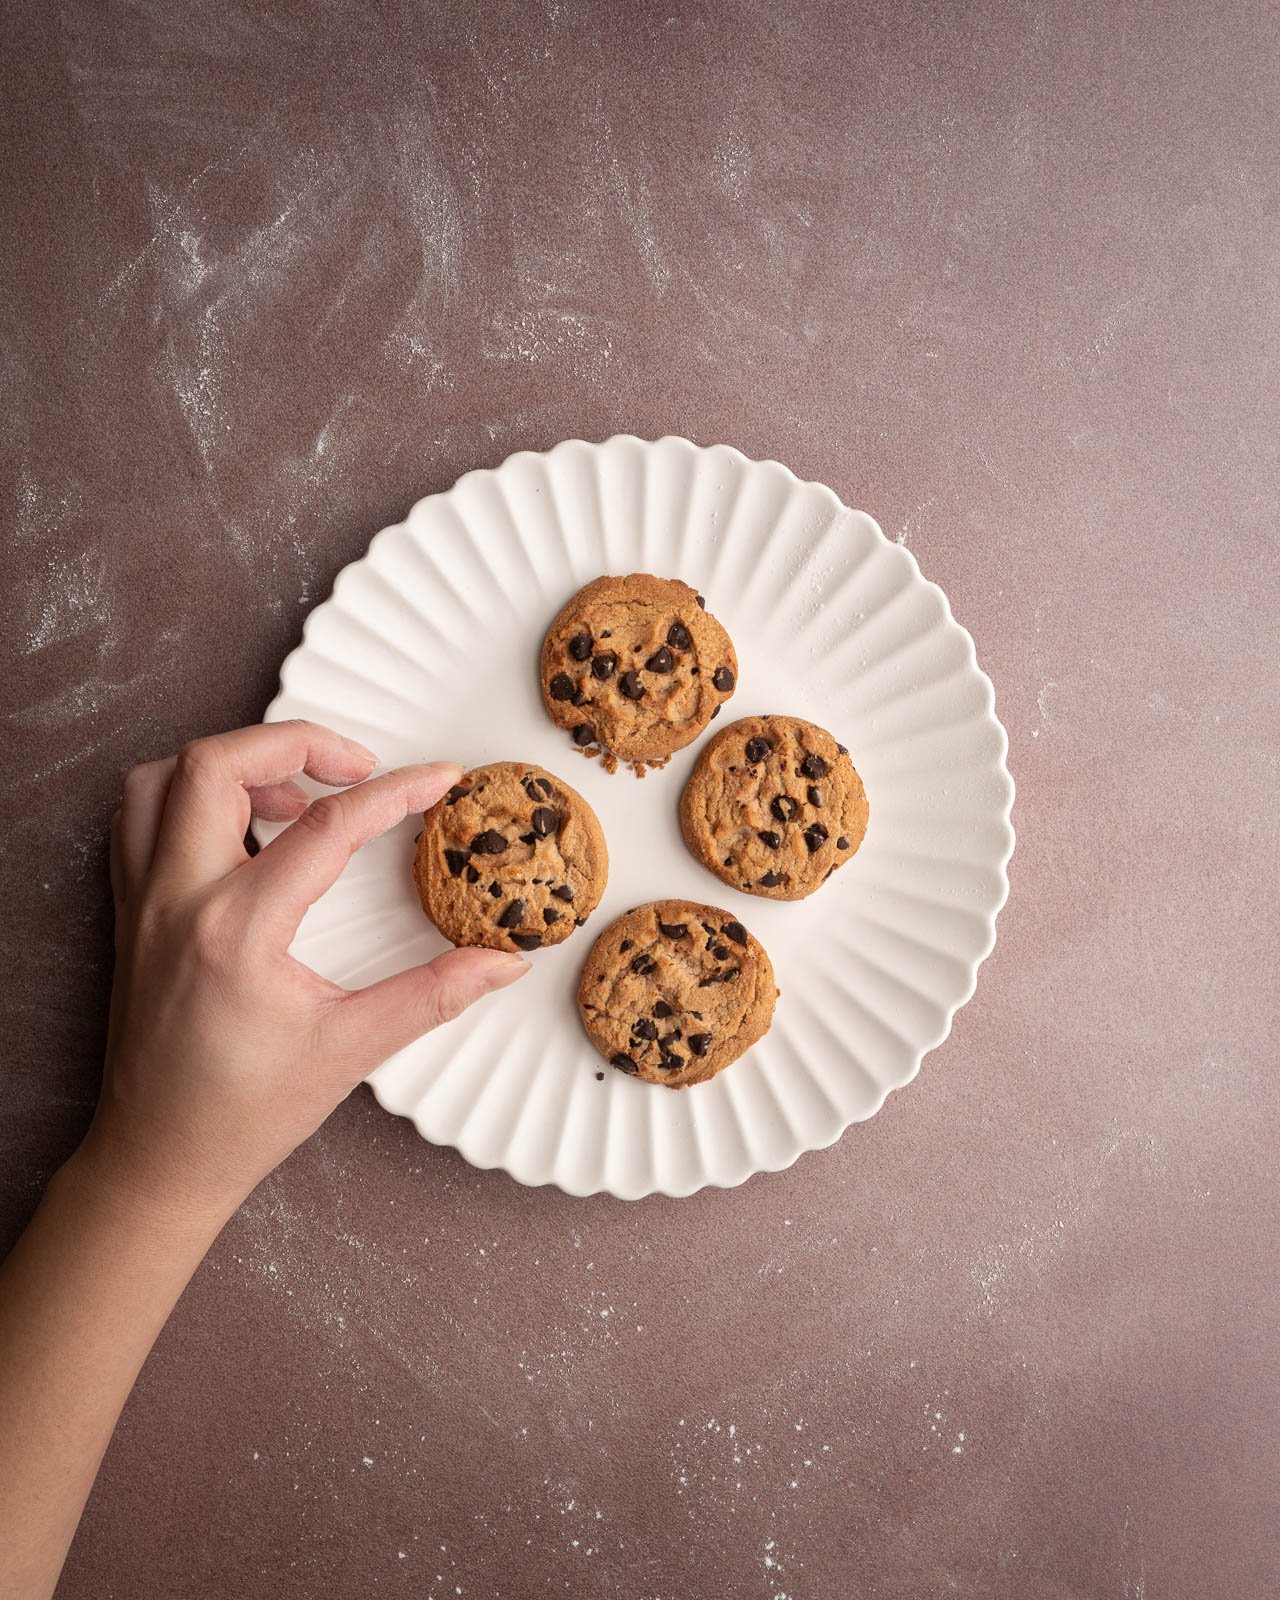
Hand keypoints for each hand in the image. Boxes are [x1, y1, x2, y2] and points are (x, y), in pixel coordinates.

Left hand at [80, 720, 526, 1222]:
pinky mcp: (126, 912)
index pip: (327, 825)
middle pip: (216, 764)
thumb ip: (435, 995)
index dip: (396, 791)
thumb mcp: (351, 1050)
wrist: (158, 1160)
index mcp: (239, 931)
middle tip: (355, 766)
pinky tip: (239, 828)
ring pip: (160, 780)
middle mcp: (177, 901)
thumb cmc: (242, 1114)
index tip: (440, 780)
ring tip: (292, 795)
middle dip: (296, 742)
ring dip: (230, 765)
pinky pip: (136, 819)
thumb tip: (506, 962)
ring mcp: (141, 902)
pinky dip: (183, 797)